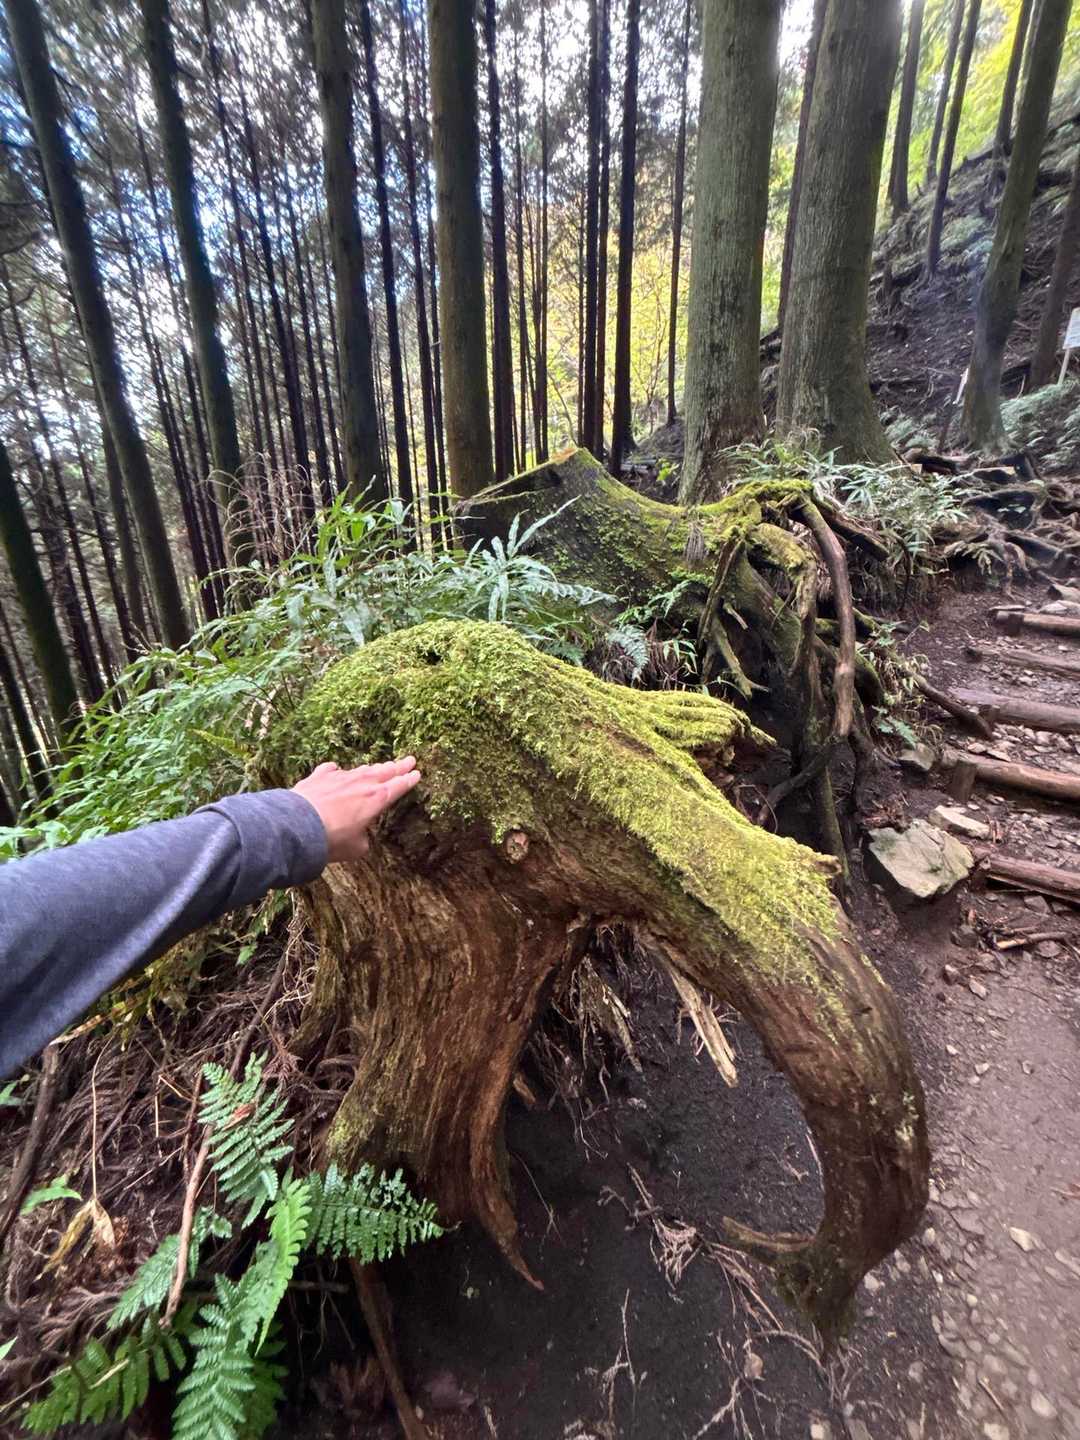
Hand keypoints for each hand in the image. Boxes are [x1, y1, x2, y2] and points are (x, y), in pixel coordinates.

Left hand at [292, 757, 420, 862]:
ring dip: (372, 768)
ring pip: (361, 770)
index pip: (398, 786)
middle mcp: (361, 784)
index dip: (408, 780)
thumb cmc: (331, 839)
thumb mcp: (355, 848)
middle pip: (384, 772)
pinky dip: (335, 771)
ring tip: (380, 766)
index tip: (416, 773)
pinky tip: (335, 769)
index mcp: (376, 800)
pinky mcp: (319, 777)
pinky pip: (331, 770)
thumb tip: (359, 837)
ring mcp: (339, 778)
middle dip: (398, 766)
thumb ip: (362, 840)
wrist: (299, 826)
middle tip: (408, 760)